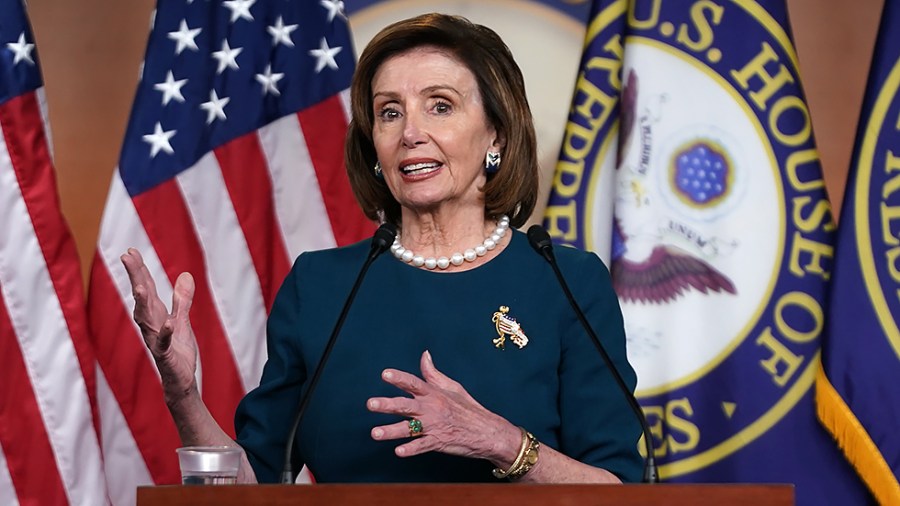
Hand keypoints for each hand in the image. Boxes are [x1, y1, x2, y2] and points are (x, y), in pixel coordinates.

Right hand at [121, 248, 197, 402]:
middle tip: (126, 257)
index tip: (130, 251)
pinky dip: (166, 333)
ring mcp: (156, 340)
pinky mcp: (165, 355)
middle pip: (142, 297)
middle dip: (135, 276)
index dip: (139, 270)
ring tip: (140, 286)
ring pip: (146, 319)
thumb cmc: (178, 352)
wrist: (181, 380)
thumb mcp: (183, 321)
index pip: (145, 288)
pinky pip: (164, 343)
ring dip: (143, 303)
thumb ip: (182, 300)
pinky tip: (169, 322)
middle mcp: (151, 325)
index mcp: (155, 315)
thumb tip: (185, 275)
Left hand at [367, 350, 519, 462]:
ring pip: (409, 428)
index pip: (413, 383)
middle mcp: (432, 408)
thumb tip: (424, 355)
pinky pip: (422, 446)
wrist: (487, 431)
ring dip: (391, 431)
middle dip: (387, 404)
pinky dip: (411, 449)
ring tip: (375, 433)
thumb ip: (433, 374)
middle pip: (406, 405)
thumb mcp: (452, 387)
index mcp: (434, 394)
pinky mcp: (439, 442)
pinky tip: (399, 451)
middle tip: (370, 404)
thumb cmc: (468, 408)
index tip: (385, 374)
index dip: (399, 378)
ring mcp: (434, 426)